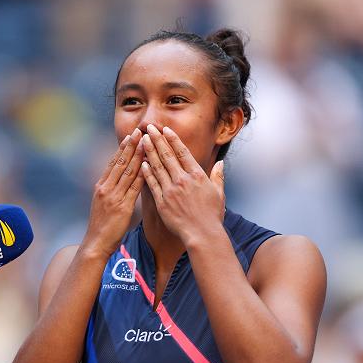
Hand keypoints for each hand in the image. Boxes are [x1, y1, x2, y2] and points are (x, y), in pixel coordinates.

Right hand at [82, 128, 144, 257]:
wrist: (96, 243)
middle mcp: (106, 188)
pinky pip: (133, 187)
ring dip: (137, 156)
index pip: (113, 163)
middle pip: (120, 163)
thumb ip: (112, 191)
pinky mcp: (121, 206)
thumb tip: (121, 180)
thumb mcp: (104, 204)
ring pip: (127, 172)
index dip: (122, 148)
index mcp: (101, 186)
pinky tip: (148, 165)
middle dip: (130, 146)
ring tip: (146, 142)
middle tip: (139, 131)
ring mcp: (113, 196)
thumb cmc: (102, 226)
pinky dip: (141, 175)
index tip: (130, 136)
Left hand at [140, 125, 225, 245]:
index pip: (182, 152)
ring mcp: (171, 190)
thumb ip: (218, 176)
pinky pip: (152, 183)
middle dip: (157, 139)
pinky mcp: (162, 201)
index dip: (173, 139)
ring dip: (149, 151)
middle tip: (149, 127)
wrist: (202, 234)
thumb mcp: (219, 193)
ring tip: (142, 140)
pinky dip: (146, 172)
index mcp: (197, 175)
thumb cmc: (212, 216)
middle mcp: (183, 180)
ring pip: (157, 166)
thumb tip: (220, 164)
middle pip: (167, 155)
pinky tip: (141, 162)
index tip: (165, 129)